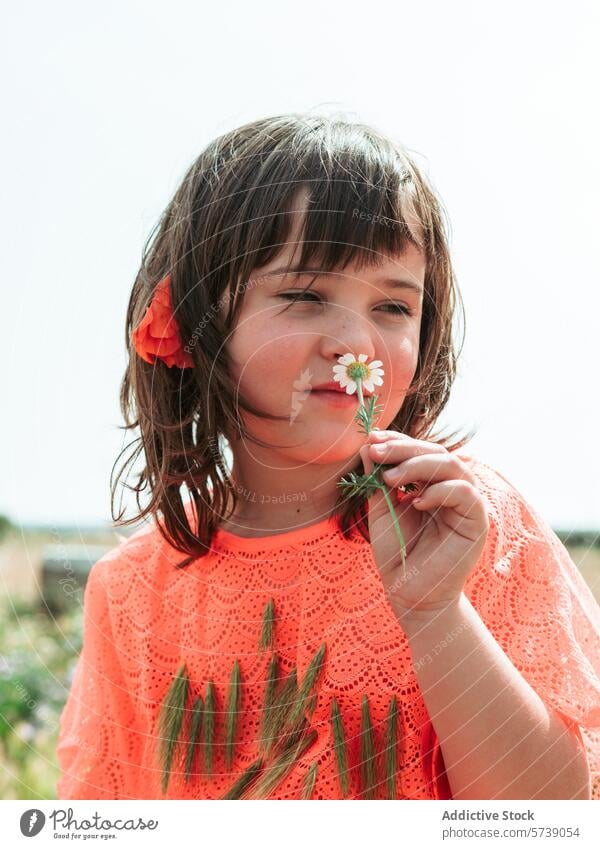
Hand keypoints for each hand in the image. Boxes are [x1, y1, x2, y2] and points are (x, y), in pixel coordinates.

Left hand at [358, 430, 488, 620]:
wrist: (409, 594)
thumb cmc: (396, 553)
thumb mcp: (382, 509)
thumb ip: (377, 478)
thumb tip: (368, 444)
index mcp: (432, 483)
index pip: (420, 450)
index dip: (398, 441)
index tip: (372, 439)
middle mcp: (452, 488)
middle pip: (436, 453)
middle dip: (404, 449)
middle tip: (377, 452)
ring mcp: (467, 504)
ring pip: (453, 465)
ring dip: (419, 466)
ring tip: (390, 478)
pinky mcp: (477, 522)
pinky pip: (466, 494)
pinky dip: (441, 491)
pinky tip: (417, 502)